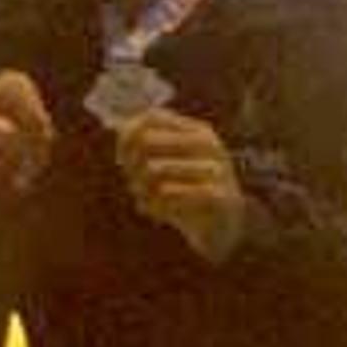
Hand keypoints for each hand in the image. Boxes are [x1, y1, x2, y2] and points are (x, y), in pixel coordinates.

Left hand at [115, 107, 248, 264]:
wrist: (224, 229)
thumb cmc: (187, 193)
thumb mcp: (167, 166)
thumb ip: (142, 148)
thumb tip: (122, 129)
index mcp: (197, 130)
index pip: (151, 117)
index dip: (127, 137)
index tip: (123, 161)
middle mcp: (208, 143)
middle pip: (146, 140)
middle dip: (132, 166)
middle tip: (135, 185)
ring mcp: (216, 167)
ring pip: (154, 167)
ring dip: (141, 189)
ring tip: (146, 201)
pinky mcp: (218, 194)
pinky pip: (169, 193)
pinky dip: (156, 206)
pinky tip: (158, 215)